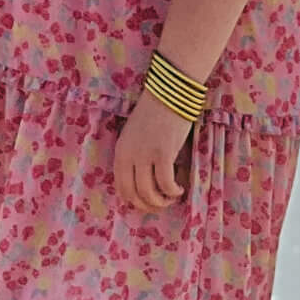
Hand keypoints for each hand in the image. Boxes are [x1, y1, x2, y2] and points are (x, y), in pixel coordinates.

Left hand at [114, 96, 190, 210]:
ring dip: (161, 201)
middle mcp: (129, 155)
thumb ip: (134, 155)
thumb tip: (143, 182)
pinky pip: (166, 184)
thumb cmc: (154, 113)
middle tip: (161, 205)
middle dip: (148, 206)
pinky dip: (173, 191)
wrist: (169, 93)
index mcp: (120, 151)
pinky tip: (179, 189)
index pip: (121, 187)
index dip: (134, 201)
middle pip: (134, 194)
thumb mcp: (135, 135)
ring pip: (149, 193)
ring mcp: (145, 155)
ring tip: (171, 198)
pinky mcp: (163, 153)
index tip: (147, 202)